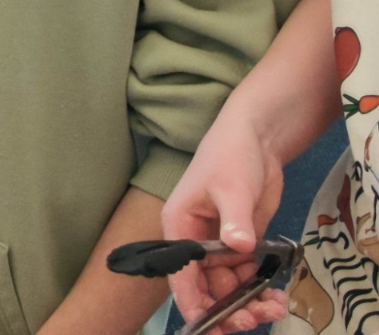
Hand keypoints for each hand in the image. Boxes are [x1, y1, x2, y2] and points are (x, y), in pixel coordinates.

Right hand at [161, 112, 286, 330]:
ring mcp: (218, 246)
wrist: (255, 140)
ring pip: (228, 287)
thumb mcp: (231, 187)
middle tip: (254, 319)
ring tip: (275, 309)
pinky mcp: (240, 245)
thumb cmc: (229, 157)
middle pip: (206, 288)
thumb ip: (234, 220)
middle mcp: (194, 242)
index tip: (211, 326)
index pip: (180, 274)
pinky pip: (246, 277)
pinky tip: (278, 296)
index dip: (194, 303)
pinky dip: (260, 291)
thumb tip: (239, 248)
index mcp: (178, 227)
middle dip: (228, 308)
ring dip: (248, 303)